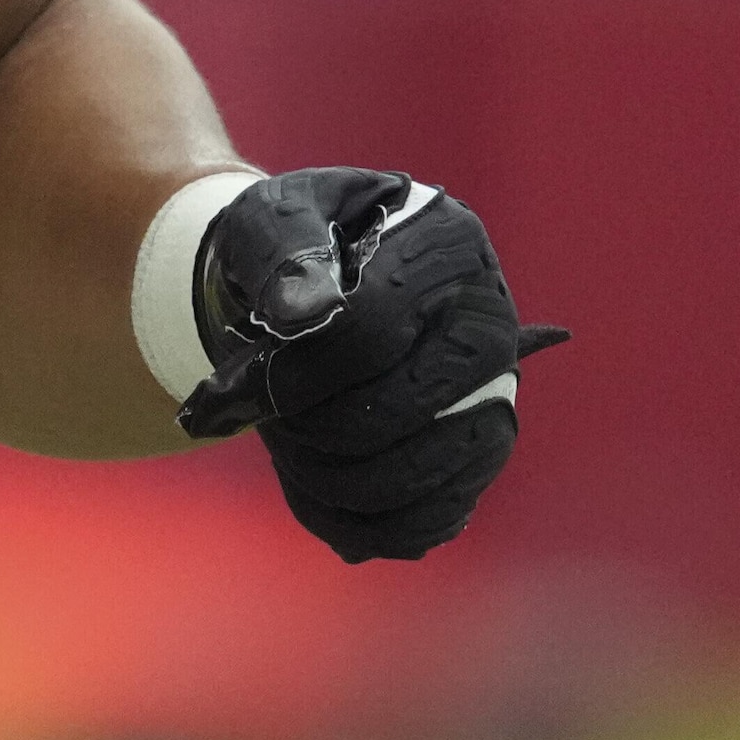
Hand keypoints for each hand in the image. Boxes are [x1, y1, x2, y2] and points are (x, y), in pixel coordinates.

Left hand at [175, 167, 565, 564]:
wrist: (318, 279)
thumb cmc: (296, 244)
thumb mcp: (274, 216)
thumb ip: (283, 252)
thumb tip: (302, 315)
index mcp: (448, 247)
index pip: (369, 332)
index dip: (294, 372)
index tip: (244, 383)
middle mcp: (490, 325)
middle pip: (392, 414)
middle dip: (304, 428)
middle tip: (260, 412)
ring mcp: (495, 396)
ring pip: (409, 480)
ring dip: (320, 478)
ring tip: (284, 441)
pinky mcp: (479, 456)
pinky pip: (424, 522)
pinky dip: (353, 523)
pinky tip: (310, 485)